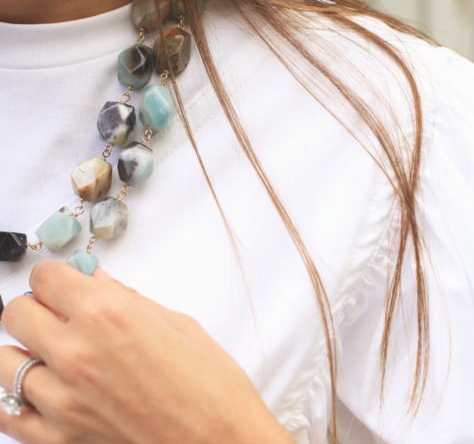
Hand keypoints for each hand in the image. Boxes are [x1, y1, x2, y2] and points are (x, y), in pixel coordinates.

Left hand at [0, 260, 293, 443]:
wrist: (223, 443)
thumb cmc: (212, 386)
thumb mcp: (178, 324)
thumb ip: (128, 298)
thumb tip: (97, 280)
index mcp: (109, 315)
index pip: (45, 277)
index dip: (56, 275)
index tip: (66, 281)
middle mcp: (77, 353)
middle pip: (17, 312)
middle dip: (37, 305)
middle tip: (62, 312)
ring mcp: (62, 401)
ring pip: (5, 361)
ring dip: (27, 350)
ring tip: (57, 353)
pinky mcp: (59, 439)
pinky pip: (8, 414)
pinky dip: (19, 397)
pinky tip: (47, 390)